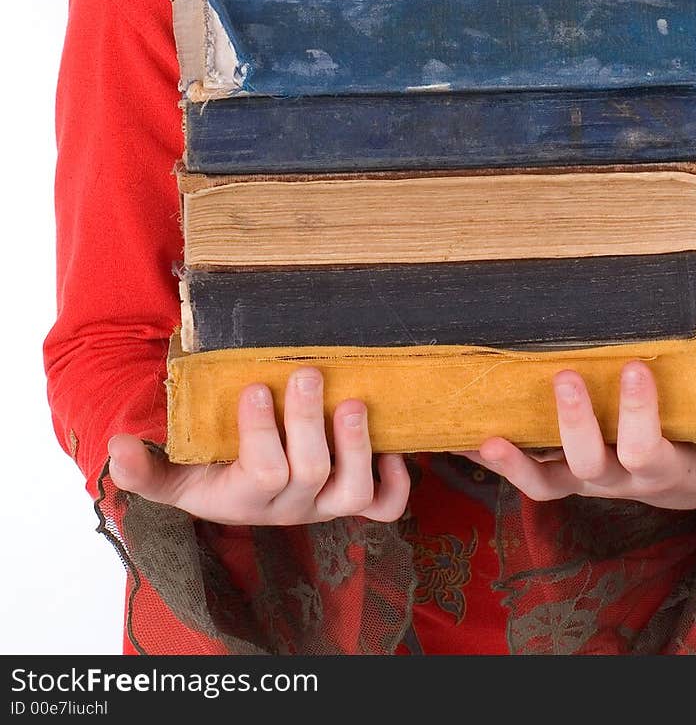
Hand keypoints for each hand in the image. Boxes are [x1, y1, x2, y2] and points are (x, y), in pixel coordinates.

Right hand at [107, 368, 409, 525]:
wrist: (234, 494)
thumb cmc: (204, 473)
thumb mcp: (171, 475)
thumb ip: (144, 467)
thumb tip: (115, 447)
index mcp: (245, 499)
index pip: (262, 473)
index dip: (262, 434)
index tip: (253, 388)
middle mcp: (291, 507)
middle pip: (310, 473)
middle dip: (308, 421)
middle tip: (306, 371)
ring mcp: (326, 505)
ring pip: (352, 492)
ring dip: (356, 445)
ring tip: (353, 401)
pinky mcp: (353, 498)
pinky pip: (385, 506)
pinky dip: (396, 479)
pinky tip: (392, 444)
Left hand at [453, 362, 695, 509]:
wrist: (677, 484)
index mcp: (659, 469)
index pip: (647, 447)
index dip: (638, 413)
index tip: (633, 365)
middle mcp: (614, 480)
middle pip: (589, 463)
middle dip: (576, 422)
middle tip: (563, 375)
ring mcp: (581, 479)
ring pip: (544, 482)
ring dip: (514, 463)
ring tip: (486, 437)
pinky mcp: (558, 473)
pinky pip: (521, 472)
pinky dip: (490, 459)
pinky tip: (456, 437)